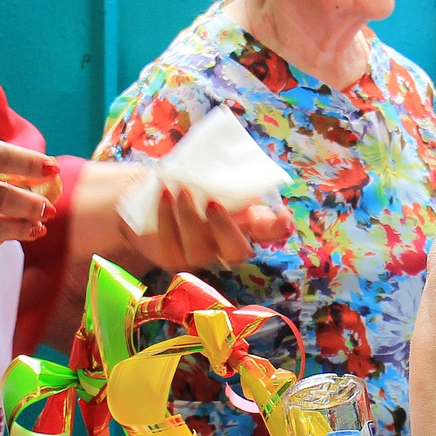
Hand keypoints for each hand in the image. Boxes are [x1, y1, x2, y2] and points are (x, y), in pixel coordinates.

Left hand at [125, 183, 291, 272]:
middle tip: (213, 202)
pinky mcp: (170, 257)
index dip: (277, 228)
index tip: (283, 218)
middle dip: (225, 228)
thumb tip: (254, 178)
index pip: (267, 231)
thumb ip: (232, 180)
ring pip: (198, 252)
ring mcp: (198, 255)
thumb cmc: (190, 186)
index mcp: (242, 224)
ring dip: (190, 219)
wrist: (151, 195)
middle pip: (235, 251)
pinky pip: (170, 245)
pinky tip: (165, 195)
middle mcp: (223, 245)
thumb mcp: (212, 179)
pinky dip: (166, 218)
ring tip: (181, 191)